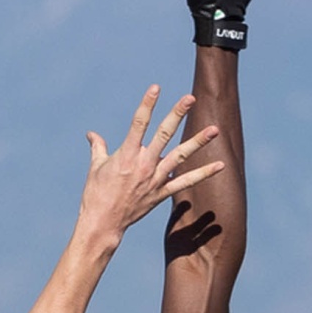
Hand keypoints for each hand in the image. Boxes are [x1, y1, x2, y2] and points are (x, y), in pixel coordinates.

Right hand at [78, 87, 223, 245]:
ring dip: (198, 142)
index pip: (139, 123)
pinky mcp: (161, 194)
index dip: (147, 104)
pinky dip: (203, 174)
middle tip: (190, 98)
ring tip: (214, 129)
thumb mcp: (96, 168)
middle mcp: (143, 164)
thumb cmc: (96, 195)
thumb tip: (91, 134)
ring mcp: (154, 179)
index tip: (156, 88)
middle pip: (164, 134)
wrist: (102, 224)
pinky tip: (220, 166)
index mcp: (126, 154)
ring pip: (180, 156)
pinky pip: (185, 183)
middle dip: (177, 114)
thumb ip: (98, 148)